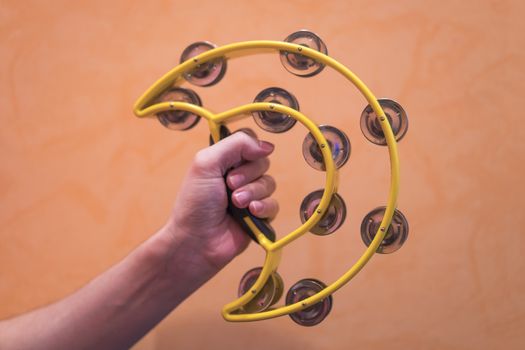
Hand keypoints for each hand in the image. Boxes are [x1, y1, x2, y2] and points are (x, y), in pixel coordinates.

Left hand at [166, 131, 277, 271]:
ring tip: (236, 203)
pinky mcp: (259, 216)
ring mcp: (250, 196)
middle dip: (248, 174)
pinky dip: (263, 207)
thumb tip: (267, 145)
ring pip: (269, 183)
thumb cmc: (195, 203)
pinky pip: (274, 204)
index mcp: (224, 160)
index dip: (249, 148)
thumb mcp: (206, 163)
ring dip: (253, 192)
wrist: (196, 240)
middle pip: (263, 161)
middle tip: (229, 185)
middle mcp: (239, 175)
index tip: (239, 158)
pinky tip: (250, 212)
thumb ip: (236, 144)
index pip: (250, 141)